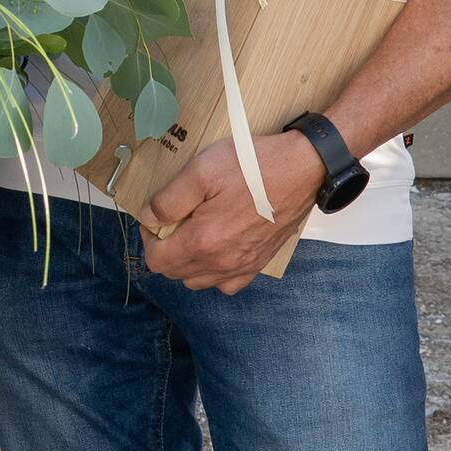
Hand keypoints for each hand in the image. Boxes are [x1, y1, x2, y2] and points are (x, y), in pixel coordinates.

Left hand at [137, 133, 324, 293]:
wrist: (302, 169)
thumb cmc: (254, 166)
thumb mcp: (201, 170)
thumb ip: (169, 200)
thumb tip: (148, 218)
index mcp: (203, 241)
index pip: (158, 261)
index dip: (149, 239)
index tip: (155, 219)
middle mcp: (222, 262)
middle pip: (176, 273)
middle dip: (166, 250)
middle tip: (175, 221)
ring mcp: (243, 266)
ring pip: (200, 282)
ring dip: (188, 263)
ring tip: (194, 233)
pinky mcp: (260, 262)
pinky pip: (228, 284)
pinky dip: (215, 273)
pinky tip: (217, 250)